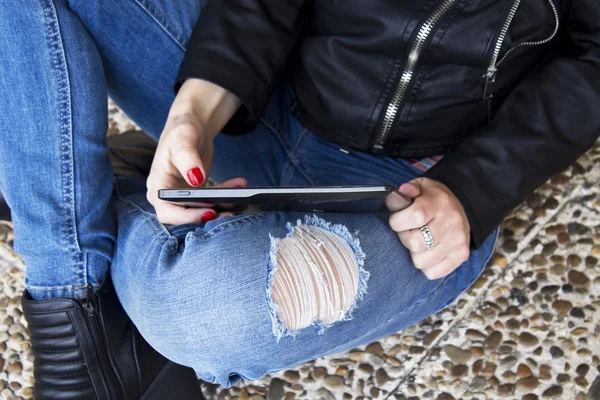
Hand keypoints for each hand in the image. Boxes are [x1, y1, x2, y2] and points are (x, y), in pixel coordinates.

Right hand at [146, 79, 241, 224]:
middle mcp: (167, 195)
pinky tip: (240, 187)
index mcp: (158, 184)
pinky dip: (226, 197)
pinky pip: (211, 202)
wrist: (191, 127)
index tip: (210, 211)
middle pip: (186, 216)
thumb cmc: (182, 130)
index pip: (168, 211)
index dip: (187, 216)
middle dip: (209, 215)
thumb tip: (196, 179)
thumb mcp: (183, 139)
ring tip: (242, 199)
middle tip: (232, 211)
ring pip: (201, 211)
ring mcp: (182, 196)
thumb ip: (188, 158)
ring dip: (222, 207)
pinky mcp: (196, 195)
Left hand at [388, 177, 470, 279]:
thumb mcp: (420, 187)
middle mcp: (451, 221)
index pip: (415, 215)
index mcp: (438, 201)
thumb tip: (397, 196)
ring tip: (419, 241)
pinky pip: (433, 273)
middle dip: (405, 239)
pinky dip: (426, 265)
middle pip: (416, 243)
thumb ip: (406, 191)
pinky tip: (428, 251)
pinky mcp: (461, 255)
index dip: (398, 221)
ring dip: (415, 253)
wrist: (462, 205)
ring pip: (421, 261)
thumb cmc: (432, 198)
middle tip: (408, 231)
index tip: (397, 220)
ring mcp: (458, 241)